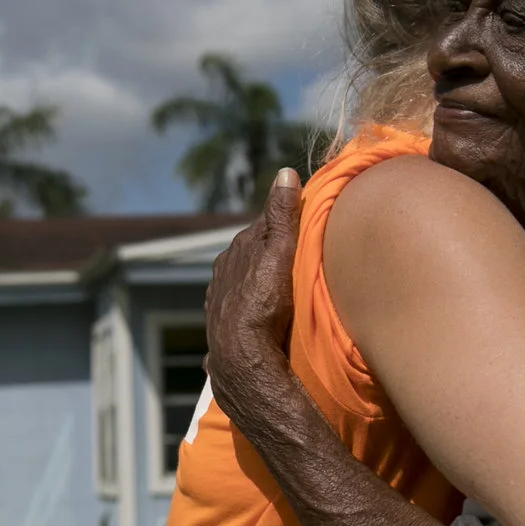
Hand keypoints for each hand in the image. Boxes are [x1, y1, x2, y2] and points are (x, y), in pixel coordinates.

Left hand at [203, 169, 302, 414]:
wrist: (242, 353)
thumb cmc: (264, 300)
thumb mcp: (279, 252)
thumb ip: (282, 215)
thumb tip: (286, 173)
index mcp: (238, 248)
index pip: (264, 227)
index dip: (285, 226)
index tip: (306, 228)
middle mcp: (224, 269)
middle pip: (252, 254)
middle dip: (270, 254)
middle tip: (298, 262)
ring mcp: (219, 296)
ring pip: (242, 280)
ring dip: (258, 283)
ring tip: (281, 292)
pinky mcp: (219, 322)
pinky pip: (235, 307)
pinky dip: (246, 307)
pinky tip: (259, 317)